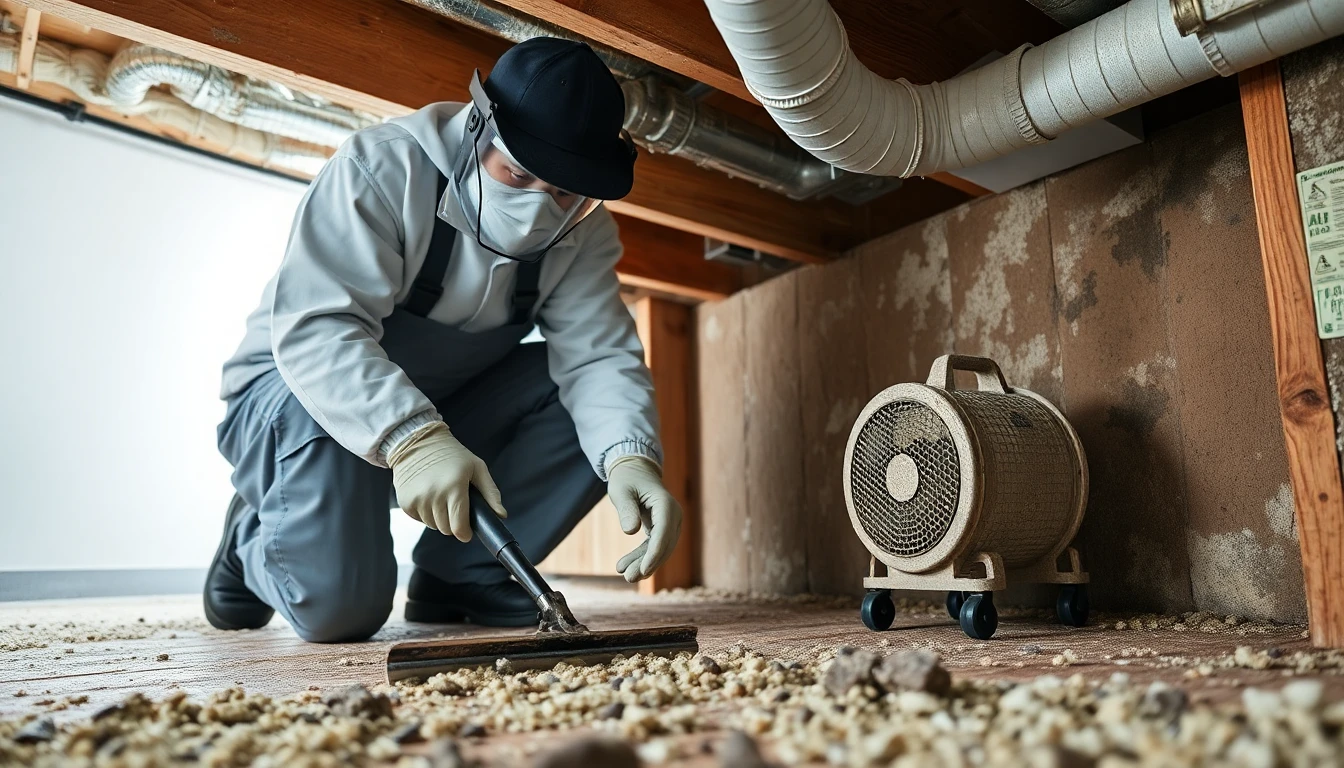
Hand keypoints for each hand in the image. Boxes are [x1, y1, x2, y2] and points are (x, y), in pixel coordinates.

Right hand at [388, 422, 505, 541]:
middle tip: (455, 505)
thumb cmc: (452, 454)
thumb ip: (491, 493)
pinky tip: (428, 496)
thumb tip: (501, 515)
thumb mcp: (477, 467)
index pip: (459, 527)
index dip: (465, 533)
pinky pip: (420, 520)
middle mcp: (434, 495)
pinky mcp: (405, 503)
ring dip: (439, 518)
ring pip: (433, 526)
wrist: (418, 442)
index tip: (467, 530)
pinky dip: (426, 513)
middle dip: (453, 522)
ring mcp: (418, 500)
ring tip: (441, 497)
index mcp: (454, 487)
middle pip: (446, 529)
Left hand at [607, 456, 681, 581]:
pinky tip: (628, 567)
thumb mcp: (621, 491)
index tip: (643, 569)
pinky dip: (643, 558)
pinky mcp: (663, 528)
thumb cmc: (626, 478)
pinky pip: (655, 546)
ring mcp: (670, 522)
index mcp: (665, 503)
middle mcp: (673, 514)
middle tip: (628, 578)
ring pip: (661, 549)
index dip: (654, 553)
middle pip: (664, 544)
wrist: (634, 470)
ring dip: (644, 564)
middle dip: (648, 563)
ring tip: (625, 576)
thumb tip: (631, 531)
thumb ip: (626, 510)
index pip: (663, 532)